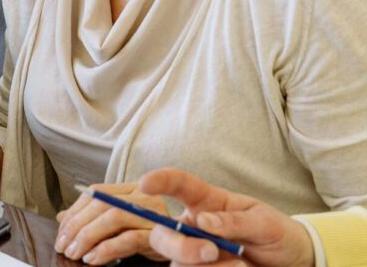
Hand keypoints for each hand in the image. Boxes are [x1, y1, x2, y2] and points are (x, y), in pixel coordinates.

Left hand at [55, 182, 167, 263]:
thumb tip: (63, 218)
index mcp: (132, 189)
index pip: (96, 193)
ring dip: (87, 237)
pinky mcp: (160, 235)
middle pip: (102, 203)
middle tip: (63, 246)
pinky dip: (106, 249)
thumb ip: (95, 218)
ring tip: (74, 253)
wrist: (188, 250)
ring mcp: (154, 215)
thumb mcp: (121, 225)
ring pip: (113, 218)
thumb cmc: (150, 237)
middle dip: (76, 225)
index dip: (75, 211)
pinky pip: (128, 239)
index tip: (61, 231)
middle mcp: (144, 197)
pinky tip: (92, 258)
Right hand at [139, 168, 313, 266]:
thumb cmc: (277, 234)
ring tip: (240, 266)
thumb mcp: (264, 223)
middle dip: (179, 245)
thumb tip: (203, 220)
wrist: (293, 262)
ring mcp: (195, 253)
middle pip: (162, 233)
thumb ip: (234, 221)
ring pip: (175, 262)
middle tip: (211, 251)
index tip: (145, 184)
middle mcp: (194, 227)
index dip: (159, 181)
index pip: (177, 184)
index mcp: (206, 202)